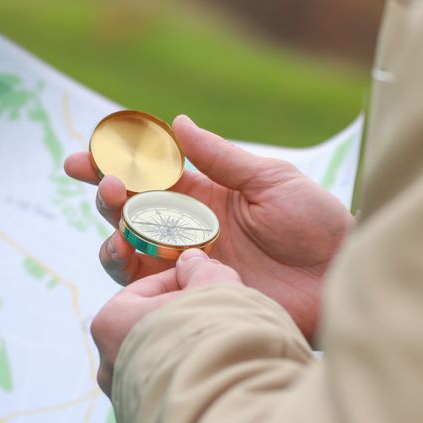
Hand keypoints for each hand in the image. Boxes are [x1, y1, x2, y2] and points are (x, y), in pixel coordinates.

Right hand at [65, 115, 352, 342]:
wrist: (339, 281)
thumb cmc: (315, 226)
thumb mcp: (271, 182)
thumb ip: (221, 158)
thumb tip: (175, 122)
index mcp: (203, 195)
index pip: (147, 176)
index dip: (112, 164)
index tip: (84, 157)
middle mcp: (186, 230)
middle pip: (128, 212)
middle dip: (108, 196)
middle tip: (110, 186)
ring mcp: (183, 267)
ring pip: (127, 252)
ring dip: (113, 236)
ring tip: (120, 223)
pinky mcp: (187, 300)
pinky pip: (144, 290)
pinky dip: (129, 273)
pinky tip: (131, 256)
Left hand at [91, 249, 241, 395]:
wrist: (224, 404)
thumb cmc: (212, 338)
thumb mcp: (213, 285)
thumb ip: (201, 268)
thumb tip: (193, 262)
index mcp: (110, 322)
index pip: (150, 289)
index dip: (187, 282)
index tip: (212, 285)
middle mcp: (108, 364)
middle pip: (153, 326)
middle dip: (185, 318)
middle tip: (221, 315)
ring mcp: (124, 399)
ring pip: (162, 360)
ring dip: (188, 350)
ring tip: (224, 346)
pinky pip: (170, 391)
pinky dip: (189, 382)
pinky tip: (218, 376)